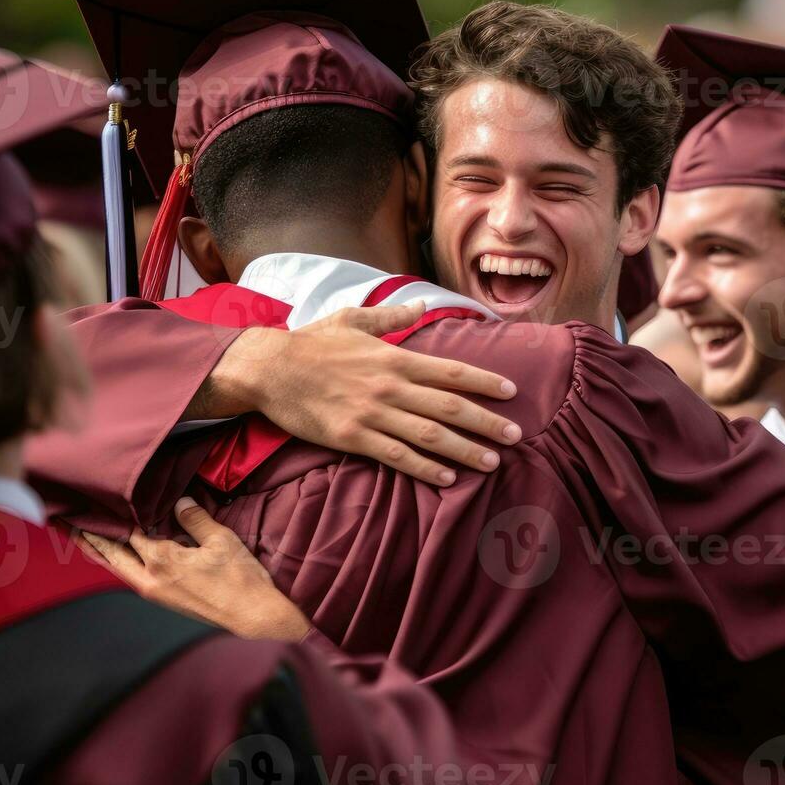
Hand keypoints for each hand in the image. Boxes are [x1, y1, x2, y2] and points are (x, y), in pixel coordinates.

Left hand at [77, 498, 311, 641]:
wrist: (252, 616)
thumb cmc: (240, 578)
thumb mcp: (221, 541)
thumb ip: (195, 519)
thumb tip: (178, 502)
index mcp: (162, 560)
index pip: (130, 532)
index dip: (114, 515)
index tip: (97, 501)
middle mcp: (151, 578)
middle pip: (112, 554)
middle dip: (91, 537)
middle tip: (69, 522)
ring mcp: (155, 592)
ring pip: (119, 569)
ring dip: (101, 553)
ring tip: (83, 540)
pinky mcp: (164, 599)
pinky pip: (132, 576)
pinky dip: (119, 563)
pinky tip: (119, 558)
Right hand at [199, 300, 521, 485]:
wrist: (268, 368)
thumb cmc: (312, 343)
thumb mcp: (354, 319)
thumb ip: (391, 316)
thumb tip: (420, 306)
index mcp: (393, 357)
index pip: (450, 371)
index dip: (484, 381)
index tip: (511, 392)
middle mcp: (389, 386)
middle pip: (449, 406)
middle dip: (486, 422)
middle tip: (516, 436)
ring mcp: (372, 413)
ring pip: (429, 435)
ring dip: (464, 450)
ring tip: (492, 462)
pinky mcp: (352, 437)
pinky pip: (396, 456)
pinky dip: (424, 468)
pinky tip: (447, 478)